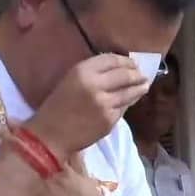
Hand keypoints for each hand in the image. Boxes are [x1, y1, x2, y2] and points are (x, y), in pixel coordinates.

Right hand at [25, 54, 147, 157]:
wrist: (50, 136)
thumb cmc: (56, 107)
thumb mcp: (70, 80)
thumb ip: (92, 72)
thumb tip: (117, 68)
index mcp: (82, 71)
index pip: (112, 60)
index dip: (125, 60)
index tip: (132, 63)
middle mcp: (96, 85)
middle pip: (125, 74)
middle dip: (137, 74)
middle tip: (142, 74)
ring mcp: (105, 104)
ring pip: (130, 92)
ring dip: (140, 88)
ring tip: (144, 85)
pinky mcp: (110, 120)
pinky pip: (124, 108)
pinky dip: (128, 103)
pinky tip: (129, 101)